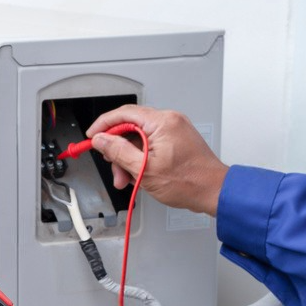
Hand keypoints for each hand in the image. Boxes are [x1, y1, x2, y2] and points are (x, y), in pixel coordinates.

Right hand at [87, 104, 228, 215]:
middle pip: (130, 127)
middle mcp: (169, 120)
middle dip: (117, 148)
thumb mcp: (144, 169)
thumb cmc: (188, 182)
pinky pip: (150, 143)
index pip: (124, 114)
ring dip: (128, 157)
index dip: (103, 125)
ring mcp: (174, 129)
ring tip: (126, 178)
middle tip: (112, 166)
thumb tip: (101, 140)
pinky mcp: (176, 138)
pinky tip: (138, 173)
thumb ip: (118, 151)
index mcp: (162, 122)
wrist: (213, 191)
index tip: (92, 137)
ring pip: (139, 137)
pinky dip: (140, 157)